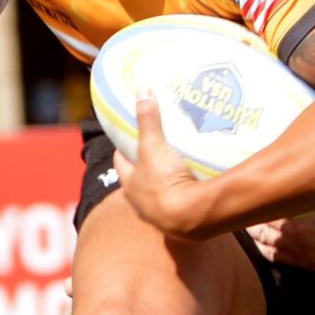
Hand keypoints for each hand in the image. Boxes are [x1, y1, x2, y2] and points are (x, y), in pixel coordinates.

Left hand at [116, 95, 213, 235]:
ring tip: (177, 171)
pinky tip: (193, 191)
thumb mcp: (154, 146)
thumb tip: (141, 89)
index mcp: (130, 185)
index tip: (129, 139)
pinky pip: (180, 208)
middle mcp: (141, 204)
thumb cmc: (165, 181)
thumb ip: (148, 119)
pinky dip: (183, 199)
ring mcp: (160, 217)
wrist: (191, 217)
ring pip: (158, 198)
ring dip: (165, 187)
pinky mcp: (180, 226)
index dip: (124, 150)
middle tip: (155, 153)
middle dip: (145, 170)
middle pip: (139, 182)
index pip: (121, 163)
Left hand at [249, 185, 314, 271]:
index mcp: (298, 211)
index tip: (248, 189)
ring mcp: (304, 252)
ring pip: (265, 244)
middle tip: (244, 204)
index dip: (253, 197)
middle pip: (258, 226)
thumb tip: (274, 174)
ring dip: (256, 233)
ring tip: (250, 220)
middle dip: (251, 215)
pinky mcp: (313, 263)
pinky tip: (264, 239)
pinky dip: (267, 248)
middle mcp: (297, 235)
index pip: (261, 205)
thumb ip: (300, 181)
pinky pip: (278, 258)